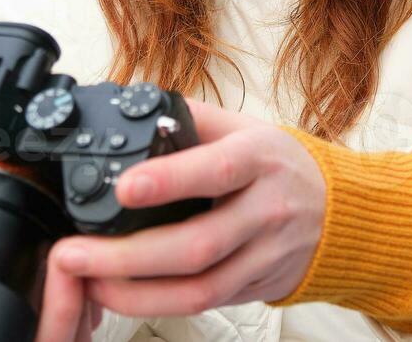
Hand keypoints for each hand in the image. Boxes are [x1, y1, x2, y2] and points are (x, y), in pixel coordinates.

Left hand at [50, 98, 327, 317]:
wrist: (338, 212)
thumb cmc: (281, 165)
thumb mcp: (245, 127)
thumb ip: (191, 117)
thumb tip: (134, 105)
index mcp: (260, 160)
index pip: (215, 170)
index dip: (169, 181)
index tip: (124, 187)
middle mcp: (266, 211)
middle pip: (196, 245)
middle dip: (126, 256)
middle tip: (73, 252)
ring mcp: (264, 256)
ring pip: (198, 288)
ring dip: (135, 291)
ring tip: (87, 280)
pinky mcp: (256, 287)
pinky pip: (204, 303)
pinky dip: (157, 304)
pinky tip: (121, 294)